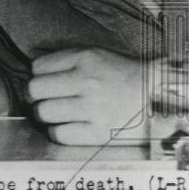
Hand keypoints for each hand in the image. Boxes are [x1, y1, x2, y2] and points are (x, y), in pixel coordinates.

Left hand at [29, 48, 149, 144]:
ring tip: (53, 114)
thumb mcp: (94, 55)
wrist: (157, 96)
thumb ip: (64, 60)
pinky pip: (59, 134)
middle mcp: (88, 82)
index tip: (45, 82)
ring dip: (43, 115)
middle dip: (34, 96)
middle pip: (34, 90)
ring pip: (43, 112)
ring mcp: (94, 108)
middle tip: (42, 99)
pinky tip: (66, 126)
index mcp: (85, 58)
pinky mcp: (100, 133)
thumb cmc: (119, 75)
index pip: (36, 67)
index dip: (37, 76)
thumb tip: (32, 73)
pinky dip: (57, 132)